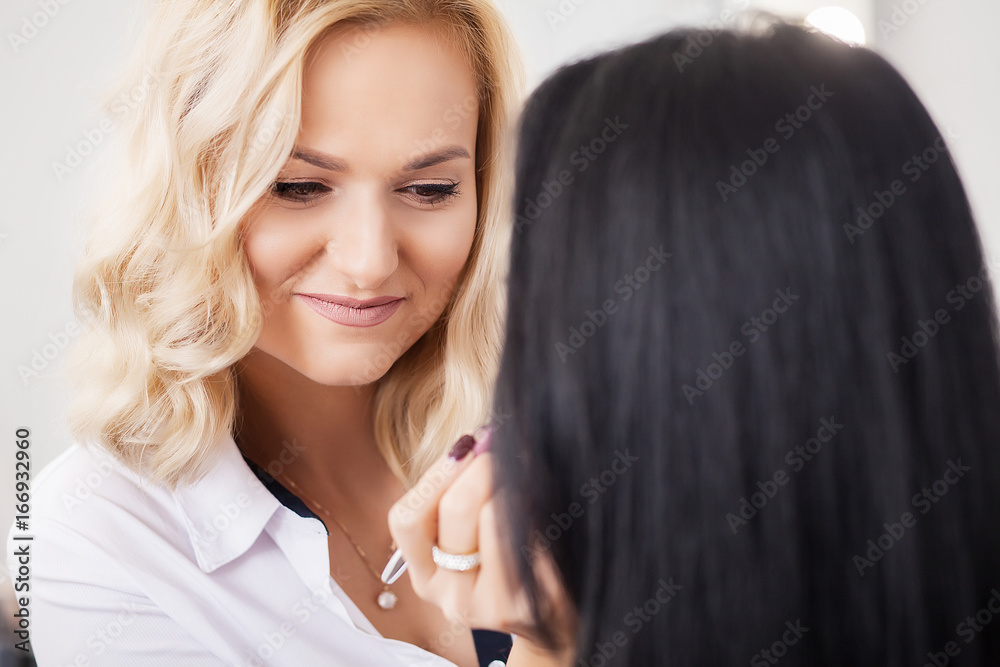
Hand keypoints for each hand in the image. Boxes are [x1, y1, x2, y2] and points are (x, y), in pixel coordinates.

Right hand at [387, 429, 533, 634]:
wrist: (555, 618)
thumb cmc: (507, 558)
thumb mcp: (469, 533)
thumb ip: (458, 490)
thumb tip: (480, 439)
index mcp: (425, 576)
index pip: (406, 519)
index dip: (437, 473)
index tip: (467, 444)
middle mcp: (453, 598)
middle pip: (456, 508)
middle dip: (484, 466)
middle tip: (506, 449)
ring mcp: (494, 606)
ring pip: (497, 516)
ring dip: (517, 485)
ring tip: (531, 479)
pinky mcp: (536, 602)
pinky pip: (536, 532)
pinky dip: (545, 508)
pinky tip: (550, 506)